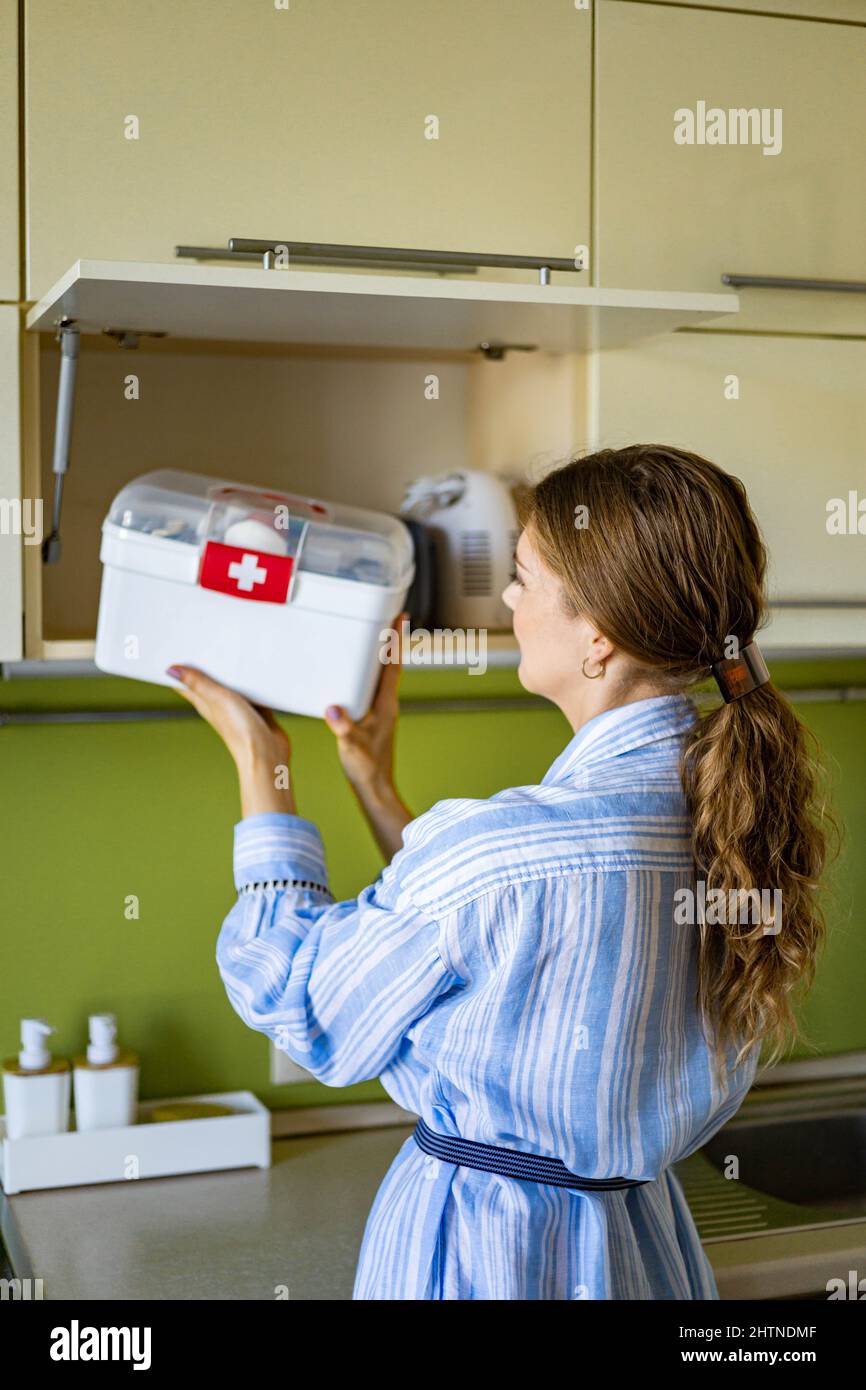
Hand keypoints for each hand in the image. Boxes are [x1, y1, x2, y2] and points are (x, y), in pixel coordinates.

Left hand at [166, 664, 294, 816]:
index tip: (175, 652)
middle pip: (208, 681)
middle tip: (202, 644)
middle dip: (205, 665)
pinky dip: (251, 681)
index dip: (180, 669)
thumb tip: (171, 670)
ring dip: (230, 671)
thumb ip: (197, 682)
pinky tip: (255, 670)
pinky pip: (252, 691)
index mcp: (205, 702)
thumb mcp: (217, 699)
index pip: (186, 684)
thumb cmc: (240, 731)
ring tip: (229, 649)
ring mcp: (238, 708)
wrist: (266, 754)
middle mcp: (219, 705)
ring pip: (231, 685)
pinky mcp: (256, 710)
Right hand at [323, 612, 404, 797]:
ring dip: (379, 655)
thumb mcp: (351, 746)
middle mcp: (387, 704)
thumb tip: (332, 710)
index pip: (392, 665)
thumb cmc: (366, 769)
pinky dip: (367, 673)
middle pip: (389, 664)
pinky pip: (372, 688)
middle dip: (389, 640)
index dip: (396, 640)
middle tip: (387, 615)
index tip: (401, 616)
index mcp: (386, 705)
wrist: (375, 789)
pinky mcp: (374, 719)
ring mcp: (382, 712)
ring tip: (373, 635)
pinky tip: (354, 673)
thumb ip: (343, 728)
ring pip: (381, 676)